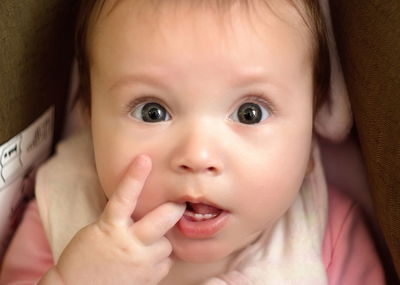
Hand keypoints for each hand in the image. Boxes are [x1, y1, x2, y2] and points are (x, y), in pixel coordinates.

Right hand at [41, 155, 184, 284]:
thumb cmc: (85, 257)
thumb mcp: (99, 230)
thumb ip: (121, 219)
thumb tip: (145, 208)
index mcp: (110, 227)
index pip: (124, 197)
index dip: (134, 176)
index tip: (144, 158)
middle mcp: (128, 243)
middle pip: (164, 219)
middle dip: (174, 209)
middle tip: (177, 205)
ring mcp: (140, 262)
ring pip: (168, 244)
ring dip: (162, 242)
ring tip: (147, 245)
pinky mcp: (148, 278)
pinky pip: (166, 264)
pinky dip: (160, 260)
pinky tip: (146, 261)